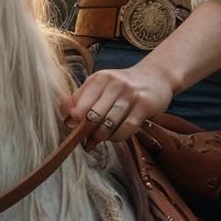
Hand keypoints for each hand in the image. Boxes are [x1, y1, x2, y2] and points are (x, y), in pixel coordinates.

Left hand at [60, 62, 174, 150]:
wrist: (156, 77)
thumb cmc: (122, 85)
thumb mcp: (100, 85)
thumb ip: (80, 98)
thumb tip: (64, 117)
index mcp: (99, 78)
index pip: (79, 107)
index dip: (74, 124)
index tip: (74, 132)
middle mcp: (114, 83)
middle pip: (92, 117)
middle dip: (86, 134)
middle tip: (85, 143)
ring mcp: (130, 94)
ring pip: (108, 125)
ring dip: (101, 138)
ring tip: (98, 142)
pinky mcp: (144, 105)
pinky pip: (125, 129)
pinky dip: (117, 138)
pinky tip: (115, 137)